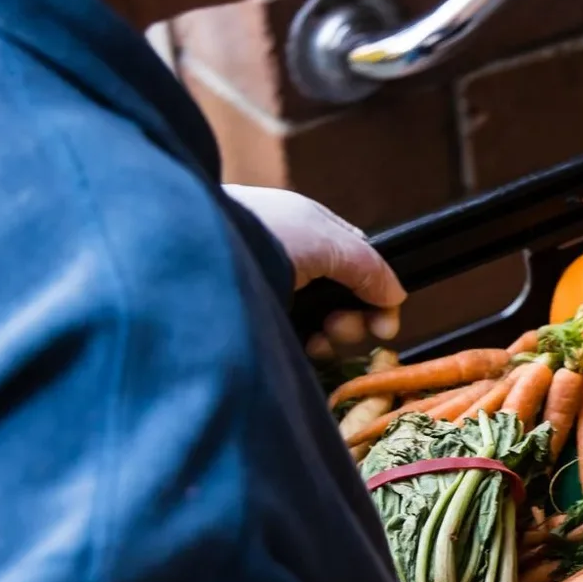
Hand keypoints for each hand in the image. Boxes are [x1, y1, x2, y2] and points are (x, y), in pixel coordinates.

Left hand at [223, 184, 406, 358]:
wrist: (186, 252)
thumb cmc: (257, 232)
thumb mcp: (325, 239)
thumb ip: (368, 266)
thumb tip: (396, 295)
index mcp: (308, 235)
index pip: (358, 269)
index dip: (375, 299)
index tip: (382, 327)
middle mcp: (290, 264)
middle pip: (343, 303)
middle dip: (350, 323)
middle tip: (335, 329)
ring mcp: (269, 294)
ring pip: (319, 327)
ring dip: (329, 340)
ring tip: (314, 341)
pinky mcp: (250, 321)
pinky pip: (291, 341)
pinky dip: (301, 349)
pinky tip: (296, 349)